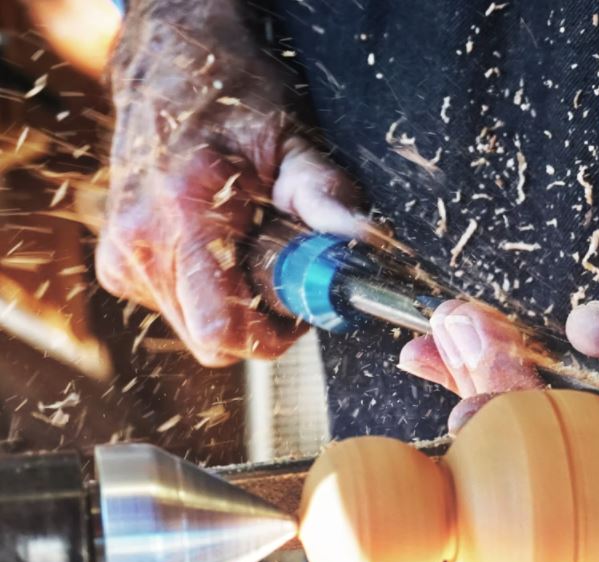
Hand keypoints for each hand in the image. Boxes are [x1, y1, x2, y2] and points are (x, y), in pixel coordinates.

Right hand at [96, 0, 376, 364]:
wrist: (169, 69)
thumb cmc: (232, 96)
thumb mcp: (291, 138)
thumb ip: (326, 195)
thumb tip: (364, 243)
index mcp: (182, 213)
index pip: (224, 328)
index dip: (274, 334)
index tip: (302, 307)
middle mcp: (140, 243)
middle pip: (212, 339)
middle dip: (259, 320)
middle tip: (285, 272)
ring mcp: (123, 257)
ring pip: (195, 329)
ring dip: (235, 305)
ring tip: (250, 245)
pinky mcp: (119, 267)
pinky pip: (177, 310)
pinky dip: (209, 292)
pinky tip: (222, 245)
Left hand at [400, 144, 598, 429]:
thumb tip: (594, 338)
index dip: (533, 409)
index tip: (469, 384)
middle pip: (583, 432)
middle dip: (499, 391)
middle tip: (434, 354)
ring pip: (579, 409)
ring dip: (502, 377)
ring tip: (433, 348)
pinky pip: (593, 374)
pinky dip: (533, 357)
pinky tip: (476, 345)